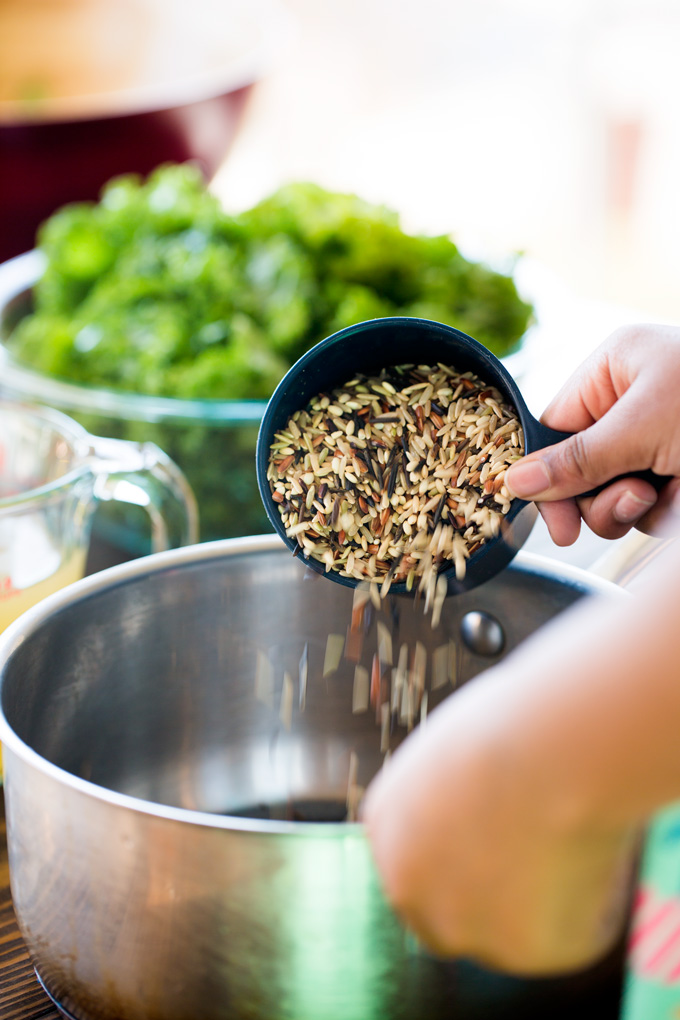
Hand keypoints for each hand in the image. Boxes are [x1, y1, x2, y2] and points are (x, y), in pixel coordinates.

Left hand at [364, 536, 679, 974]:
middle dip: (485, 894)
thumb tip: (477, 803)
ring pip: (502, 931)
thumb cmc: (511, 725)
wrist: (547, 750)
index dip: (460, 857)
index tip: (496, 841)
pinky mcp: (516, 950)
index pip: (413, 864)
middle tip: (537, 855)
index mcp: (384, 827)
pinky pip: (556, 938)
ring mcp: (458, 924)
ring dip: (534, 902)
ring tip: (566, 839)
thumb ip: (448, 794)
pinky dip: (580, 909)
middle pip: (444, 913)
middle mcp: (406, 885)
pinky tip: (584, 859)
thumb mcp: (450, 750)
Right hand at [505, 323, 679, 544]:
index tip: (552, 519)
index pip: (555, 425)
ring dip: (625, 507)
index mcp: (614, 368)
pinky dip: (657, 512)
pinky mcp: (676, 472)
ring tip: (656, 494)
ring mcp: (654, 439)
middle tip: (605, 516)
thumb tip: (514, 481)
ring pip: (606, 493)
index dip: (546, 473)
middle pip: (575, 465)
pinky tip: (678, 497)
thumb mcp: (643, 428)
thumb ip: (576, 459)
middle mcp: (630, 402)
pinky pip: (642, 506)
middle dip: (593, 495)